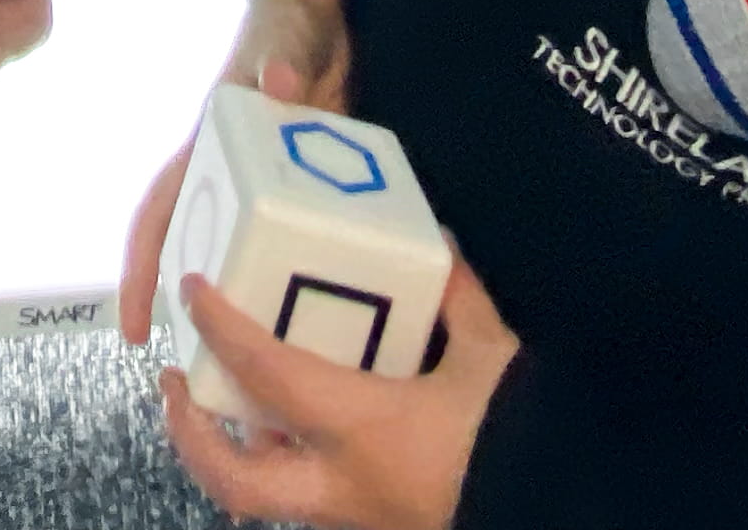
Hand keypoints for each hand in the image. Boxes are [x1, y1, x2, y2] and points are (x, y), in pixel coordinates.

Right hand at [118, 0, 351, 344]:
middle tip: (209, 371)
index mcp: (209, 149)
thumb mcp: (279, 44)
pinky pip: (299, 246)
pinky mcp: (308, 191)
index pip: (159, 214)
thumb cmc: (284, 26)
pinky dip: (304, 279)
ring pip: (248, 257)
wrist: (326, 13)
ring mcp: (270, 187)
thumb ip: (276, 62)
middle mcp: (232, 177)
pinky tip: (325, 315)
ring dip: (250, 303)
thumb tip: (275, 81)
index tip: (131, 330)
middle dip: (196, 311)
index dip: (138, 270)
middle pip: (199, 252)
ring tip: (261, 365)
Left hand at [160, 251, 517, 529]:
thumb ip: (459, 296)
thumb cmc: (530, 437)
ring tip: (232, 408)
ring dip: (241, 456)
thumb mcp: (495, 353)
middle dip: (190, 434)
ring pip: (270, 500)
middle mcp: (345, 489)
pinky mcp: (382, 529)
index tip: (193, 292)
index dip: (222, 330)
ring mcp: (360, 521)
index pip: (268, 376)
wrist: (572, 507)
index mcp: (362, 432)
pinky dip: (296, 469)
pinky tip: (309, 435)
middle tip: (175, 382)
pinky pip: (317, 504)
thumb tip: (436, 246)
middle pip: (235, 480)